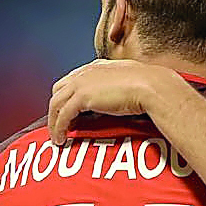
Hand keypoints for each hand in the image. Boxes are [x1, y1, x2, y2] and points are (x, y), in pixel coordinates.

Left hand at [48, 59, 177, 144]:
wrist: (151, 86)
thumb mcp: (131, 81)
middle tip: (59, 124)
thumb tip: (123, 98)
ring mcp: (82, 83)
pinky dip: (58, 128)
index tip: (68, 110)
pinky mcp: (82, 97)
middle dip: (56, 107)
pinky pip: (62, 115)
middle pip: (59, 90)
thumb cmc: (150, 85)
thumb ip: (121, 86)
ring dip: (53, 121)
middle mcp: (86, 72)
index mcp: (98, 66)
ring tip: (56, 137)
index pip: (73, 79)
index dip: (68, 96)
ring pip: (56, 103)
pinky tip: (61, 139)